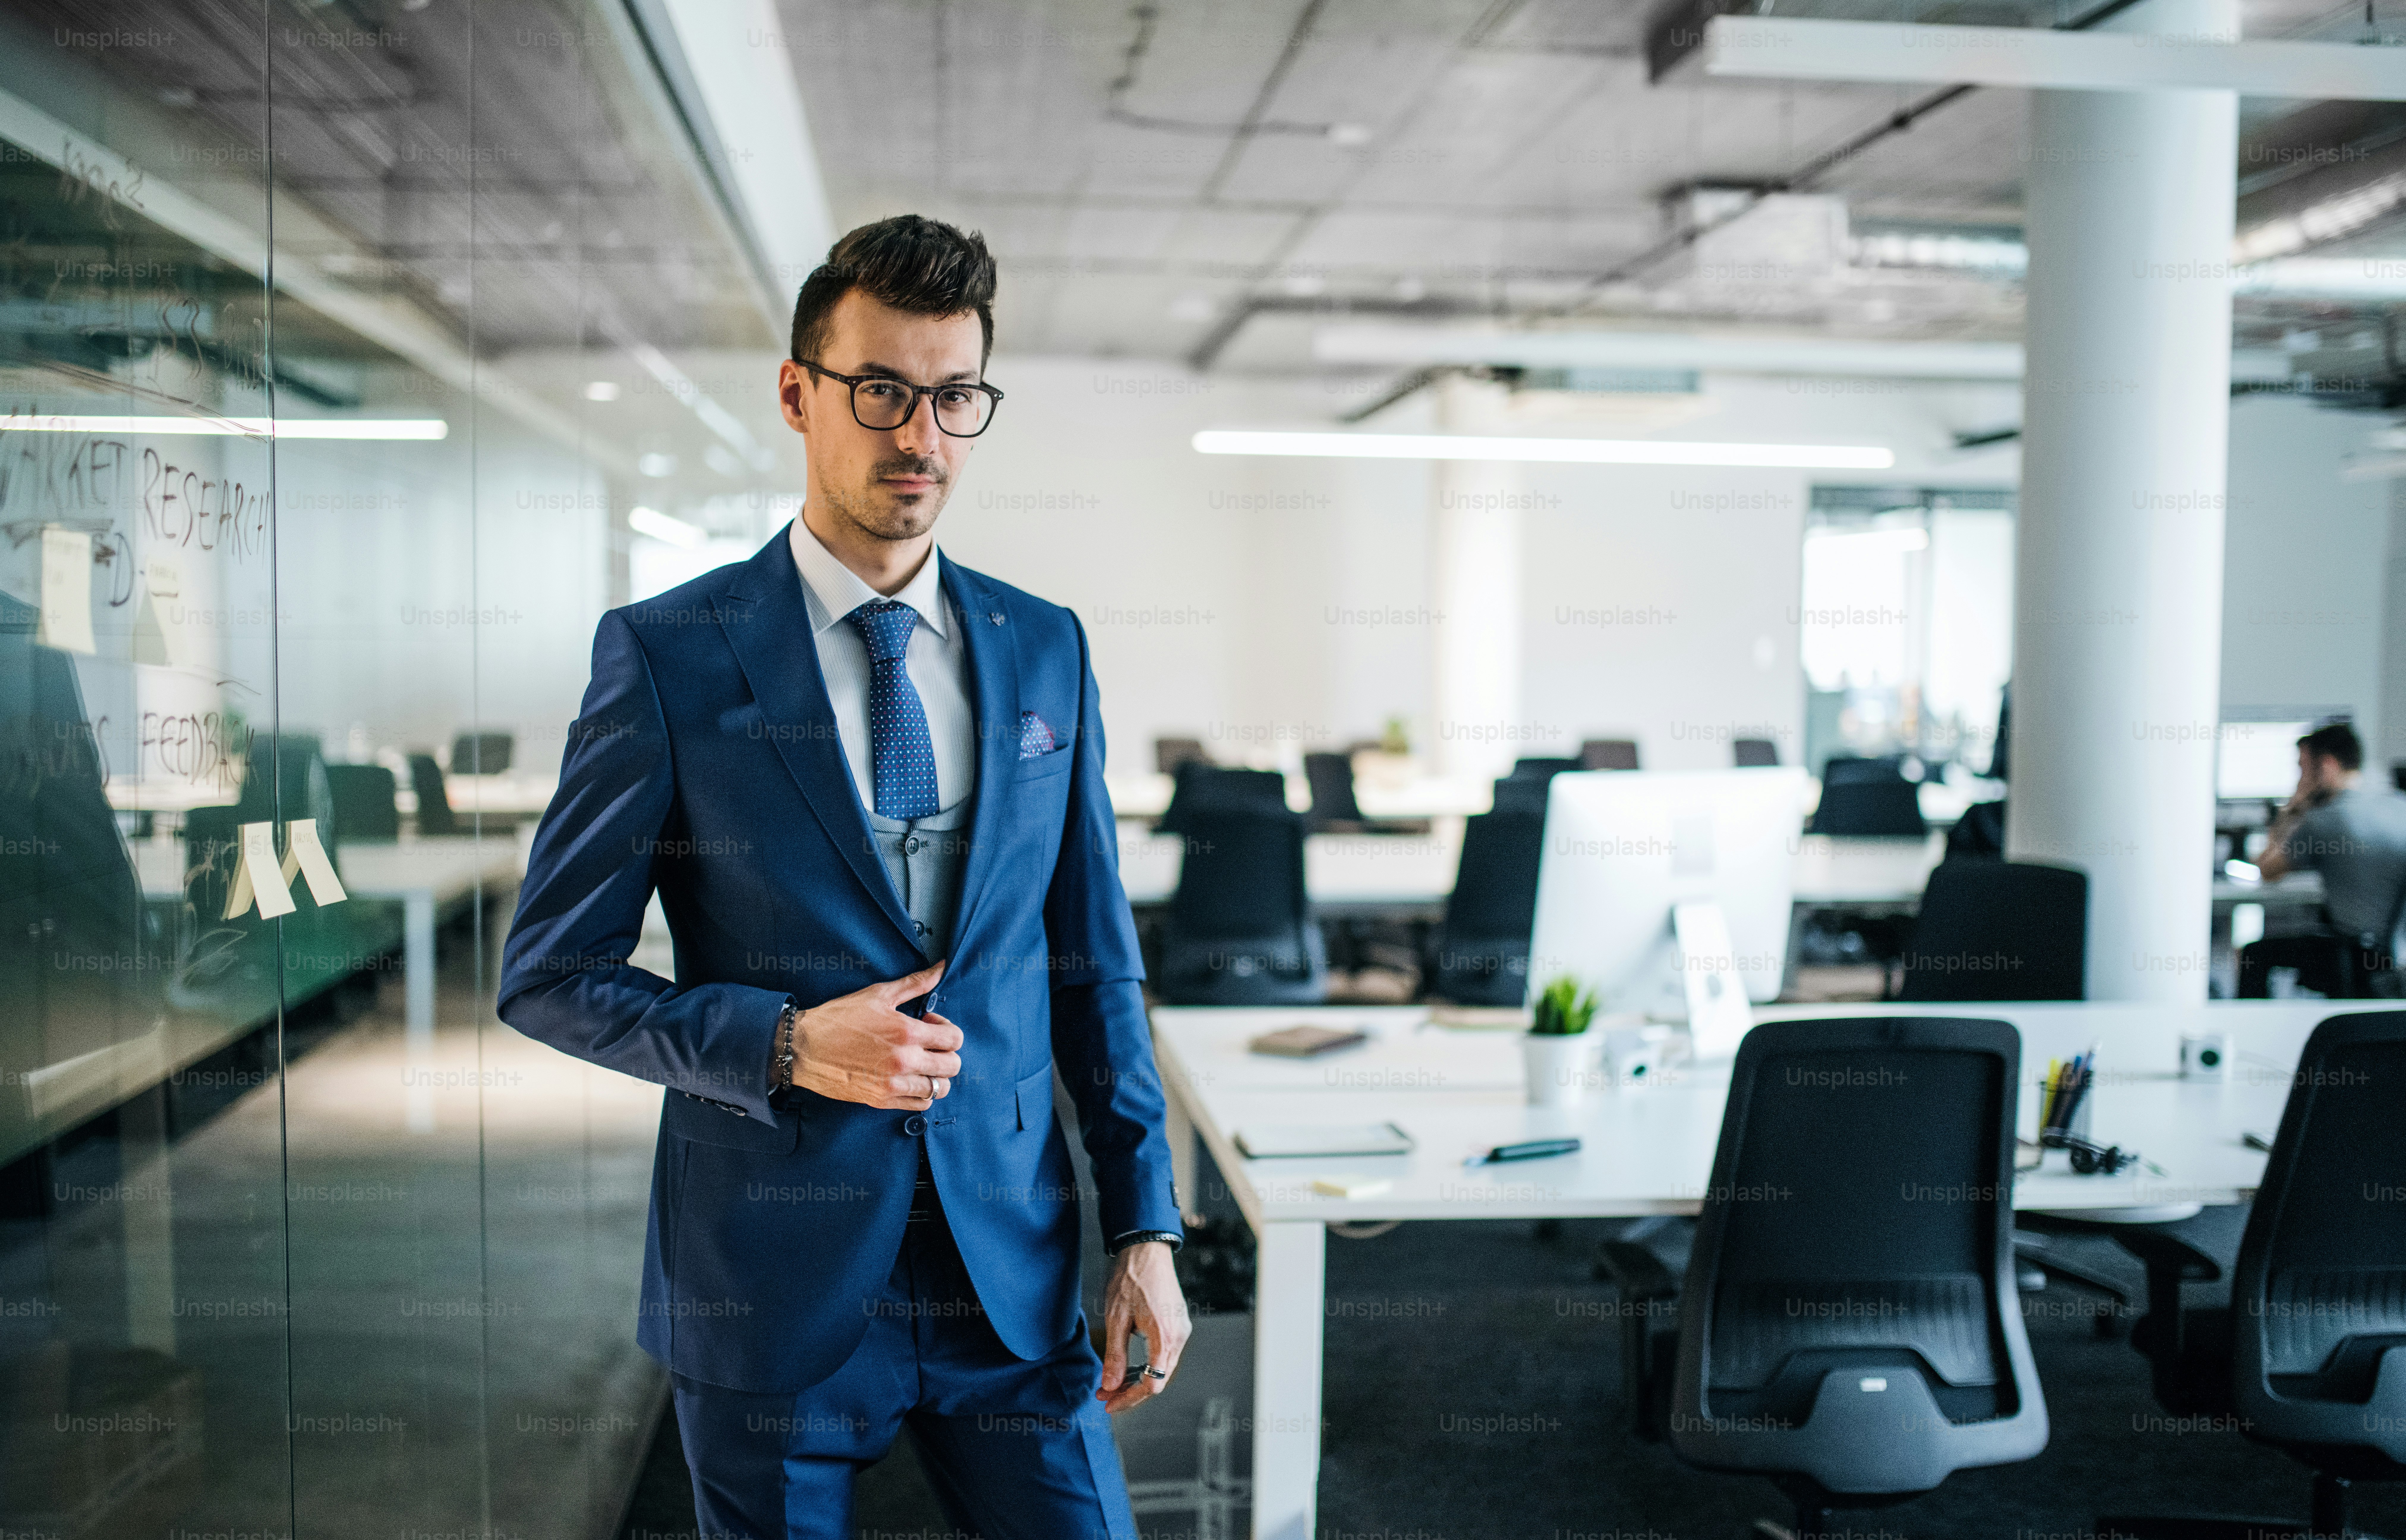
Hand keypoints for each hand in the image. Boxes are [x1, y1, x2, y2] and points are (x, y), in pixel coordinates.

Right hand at [788, 961, 962, 1110]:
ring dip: (936, 1076)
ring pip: (939, 1089)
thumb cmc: (838, 1018)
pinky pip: (919, 1105)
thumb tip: (941, 967)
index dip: (947, 1029)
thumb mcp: (878, 994)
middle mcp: (904, 1061)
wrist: (803, 1047)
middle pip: (952, 1066)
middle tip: (928, 1044)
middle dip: (946, 1053)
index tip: (930, 1024)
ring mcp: (893, 1085)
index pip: (954, 1039)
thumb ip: (915, 983)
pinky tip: (910, 1080)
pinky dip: (921, 1094)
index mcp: (906, 1033)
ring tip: (921, 1064)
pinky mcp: (881, 1100)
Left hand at [1097, 1240, 1189, 1413]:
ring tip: (1111, 1383)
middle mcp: (1178, 1336)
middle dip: (1130, 1392)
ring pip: (1161, 1369)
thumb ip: (1115, 1355)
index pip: (1153, 1383)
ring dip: (1137, 1380)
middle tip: (1104, 1395)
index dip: (1130, 1399)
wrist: (1147, 1250)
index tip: (1109, 1402)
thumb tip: (1110, 1385)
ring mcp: (1180, 1331)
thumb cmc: (1131, 1279)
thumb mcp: (1116, 1318)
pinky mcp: (1177, 1326)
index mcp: (1164, 1336)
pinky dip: (1146, 1365)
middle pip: (1158, 1380)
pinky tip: (1128, 1367)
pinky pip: (1164, 1355)